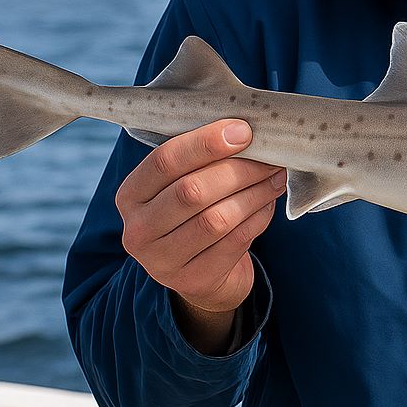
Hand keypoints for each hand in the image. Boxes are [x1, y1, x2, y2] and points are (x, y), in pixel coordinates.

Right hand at [116, 119, 285, 351]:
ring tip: (275, 177)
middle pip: (192, 190)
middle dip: (239, 169)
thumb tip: (245, 127)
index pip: (164, 160)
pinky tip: (267, 203)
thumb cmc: (194, 211)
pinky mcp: (193, 280)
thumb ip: (201, 157)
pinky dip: (258, 217)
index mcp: (131, 194)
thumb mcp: (183, 182)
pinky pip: (234, 242)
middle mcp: (138, 229)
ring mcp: (161, 261)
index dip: (206, 143)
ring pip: (216, 219)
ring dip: (254, 193)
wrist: (200, 272)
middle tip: (271, 156)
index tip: (244, 131)